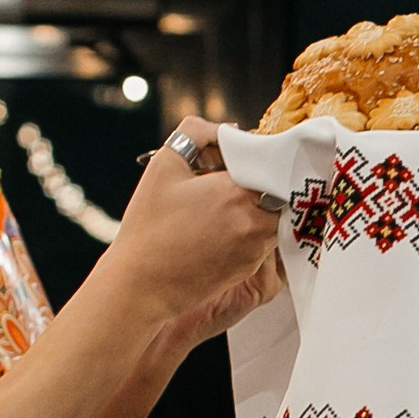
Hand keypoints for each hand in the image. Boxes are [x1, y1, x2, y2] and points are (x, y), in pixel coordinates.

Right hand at [110, 117, 281, 328]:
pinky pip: (262, 243)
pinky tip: (219, 231)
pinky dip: (249, 232)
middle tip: (235, 181)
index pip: (270, 164)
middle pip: (277, 192)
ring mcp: (256, 250)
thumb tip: (230, 130)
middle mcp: (256, 222)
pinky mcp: (250, 271)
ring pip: (273, 219)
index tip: (242, 158)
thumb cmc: (149, 225)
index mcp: (238, 192)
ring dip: (258, 209)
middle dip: (262, 183)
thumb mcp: (166, 164)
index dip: (258, 158)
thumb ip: (198, 132)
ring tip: (223, 207)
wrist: (141, 286)